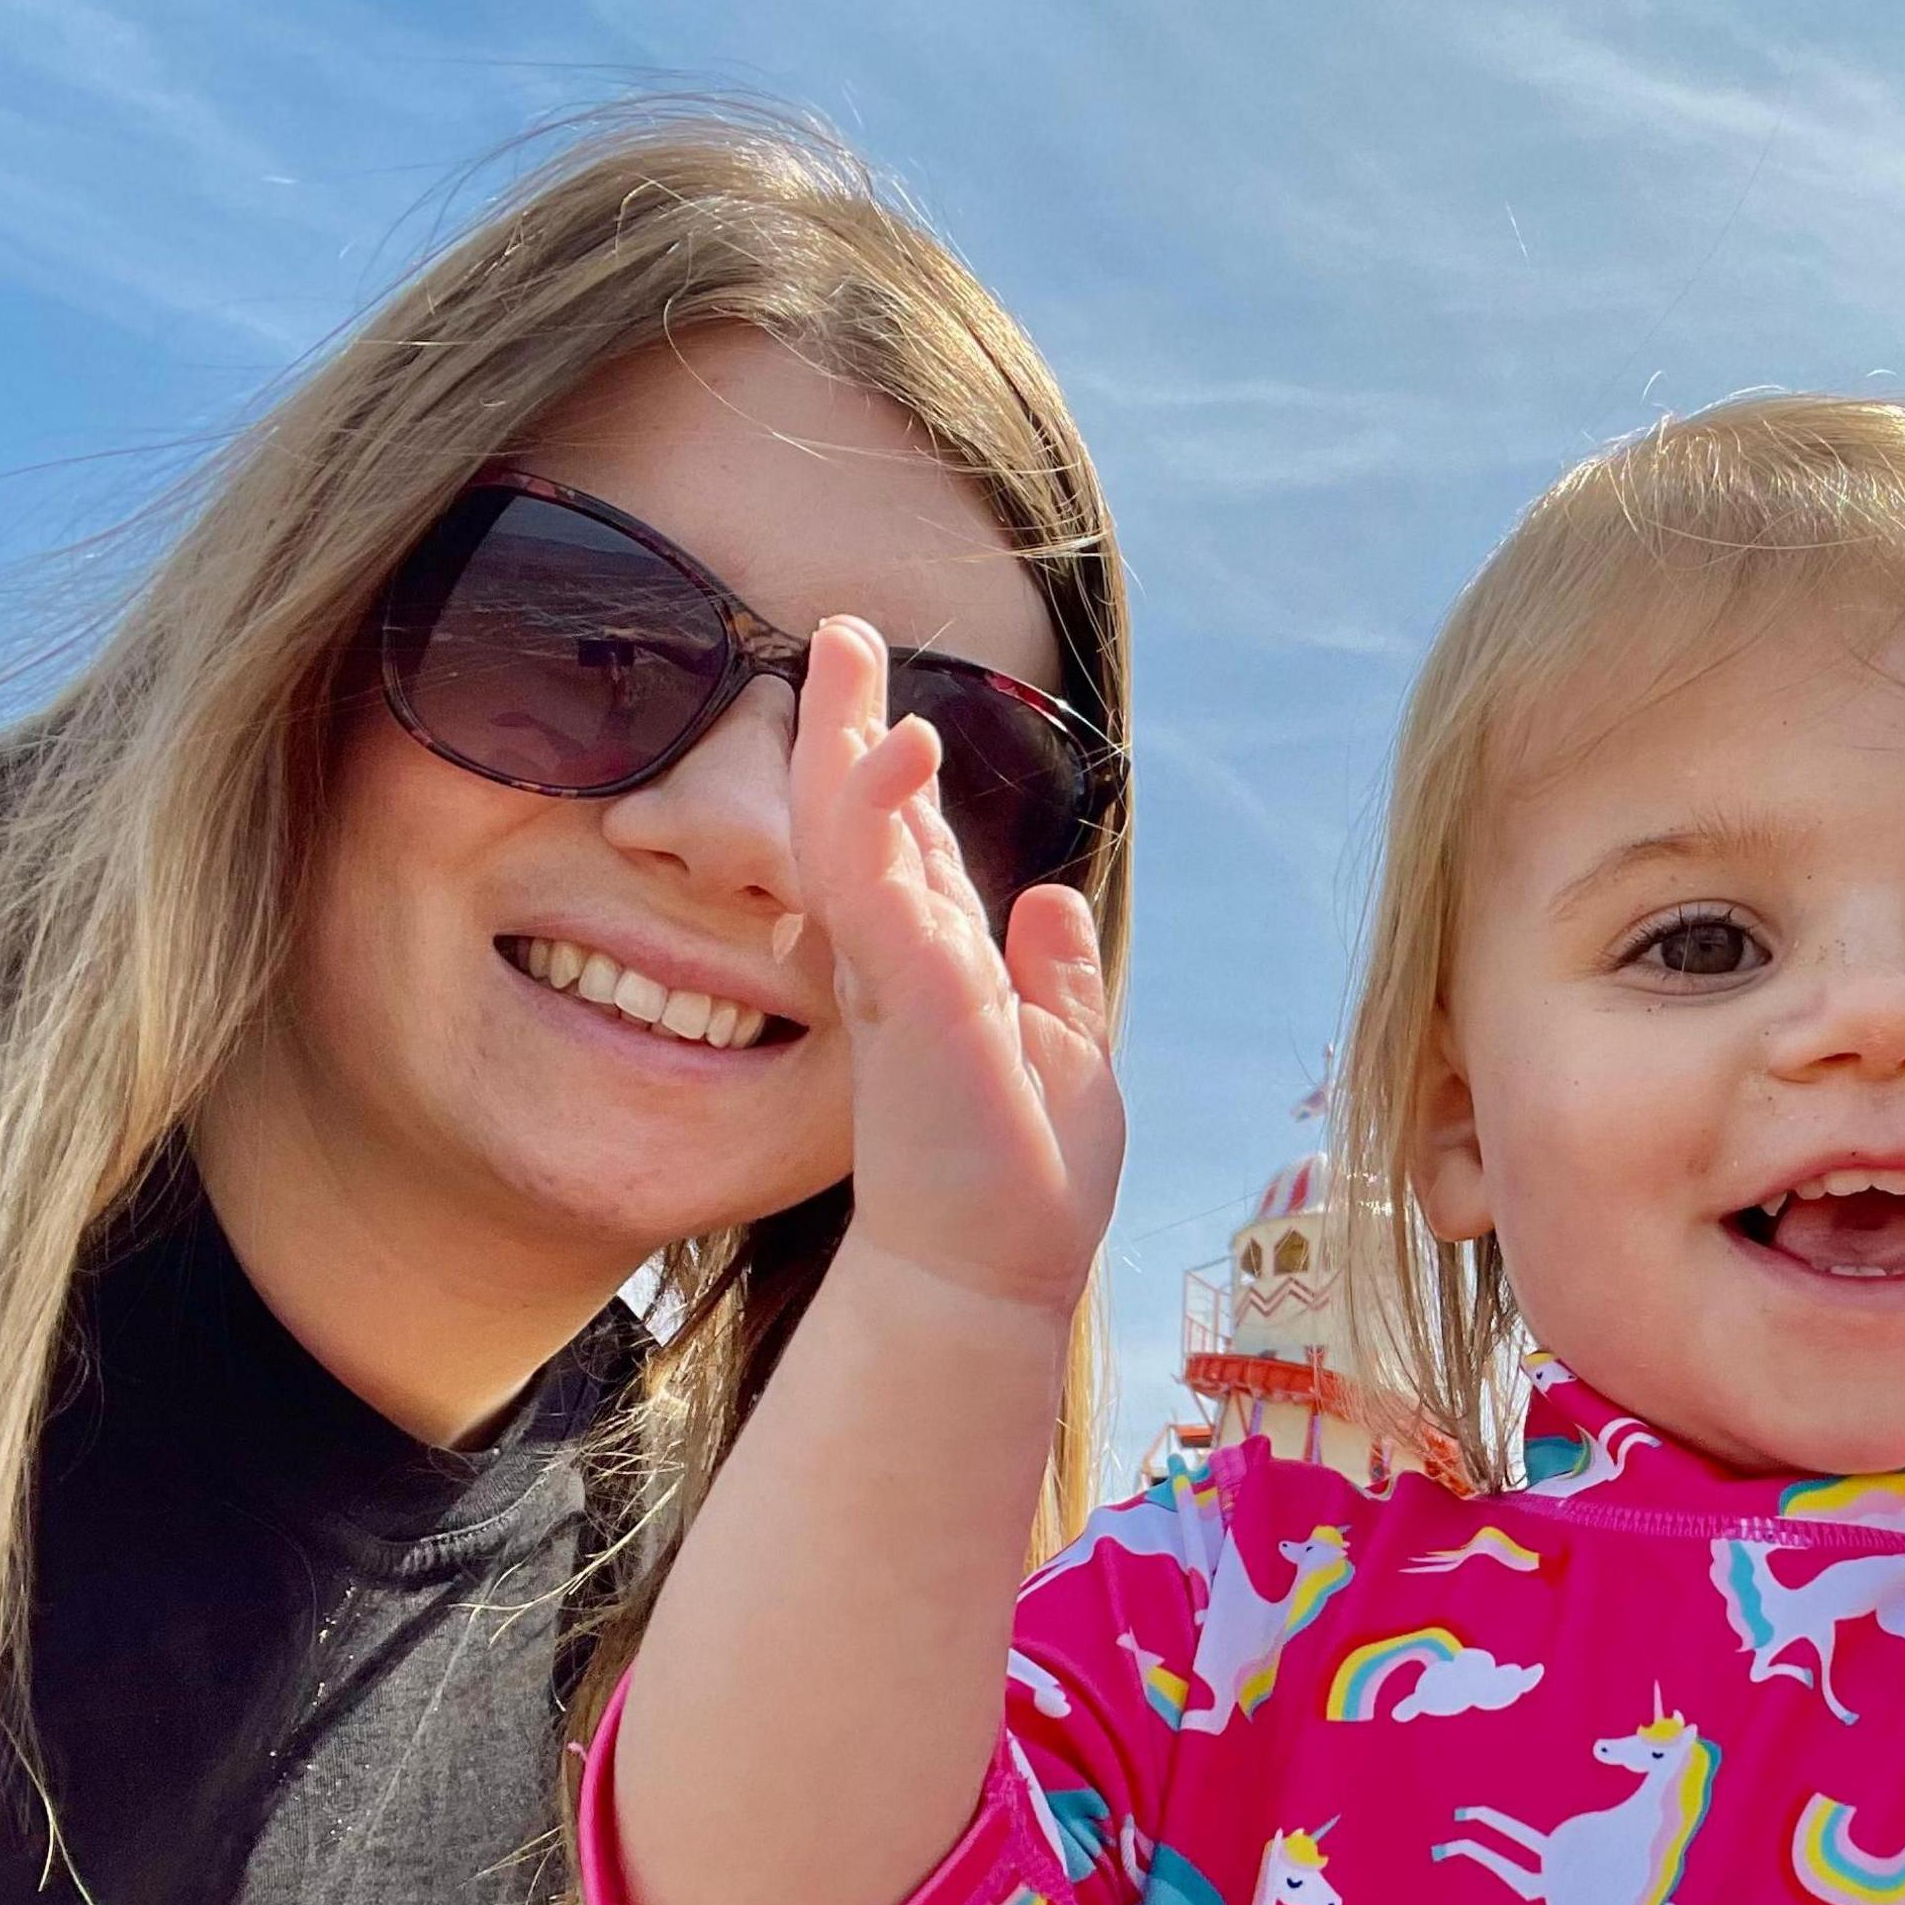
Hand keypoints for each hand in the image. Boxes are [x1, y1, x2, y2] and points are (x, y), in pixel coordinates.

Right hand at [787, 617, 1123, 1317]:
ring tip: (848, 648)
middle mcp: (905, 964)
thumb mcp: (1064, 1053)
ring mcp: (900, 978)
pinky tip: (893, 749)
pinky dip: (881, 816)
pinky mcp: (910, 1000)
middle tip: (839, 630)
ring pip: (855, 837)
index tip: (889, 709)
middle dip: (849, 724)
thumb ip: (1052, 975)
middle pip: (864, 820)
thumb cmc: (1021, 1184)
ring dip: (852, 742)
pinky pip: (883, 891)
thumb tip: (1049, 896)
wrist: (987, 1274)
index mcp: (941, 974)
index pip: (909, 853)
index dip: (893, 777)